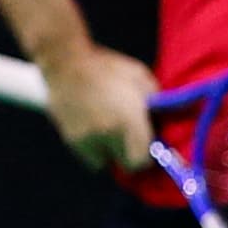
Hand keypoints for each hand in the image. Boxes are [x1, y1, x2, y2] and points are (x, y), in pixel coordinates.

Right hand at [46, 41, 161, 173]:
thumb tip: (162, 123)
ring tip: (111, 134)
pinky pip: (87, 154)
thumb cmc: (109, 68)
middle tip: (133, 141)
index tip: (150, 148)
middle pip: (124, 165)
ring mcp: (85, 139)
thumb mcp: (142, 80)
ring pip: (103, 162)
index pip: (141, 161)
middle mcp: (107, 135)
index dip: (147, 157)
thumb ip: (155, 105)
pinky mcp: (69, 138)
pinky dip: (92, 148)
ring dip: (110, 154)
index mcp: (129, 122)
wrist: (65, 61)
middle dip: (130, 156)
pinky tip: (95, 129)